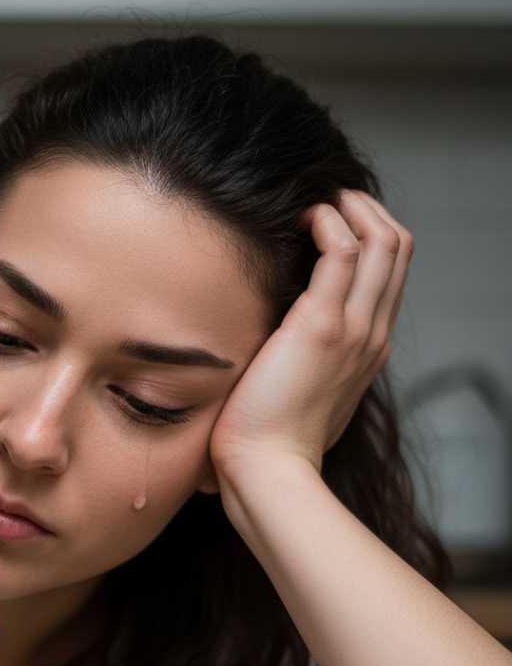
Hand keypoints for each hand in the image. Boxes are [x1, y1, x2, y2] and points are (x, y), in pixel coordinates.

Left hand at [208, 189, 412, 478]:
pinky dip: (329, 222)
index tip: (336, 220)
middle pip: (398, 249)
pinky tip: (303, 218)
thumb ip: (303, 366)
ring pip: (383, 241)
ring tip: (320, 197)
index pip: (390, 277)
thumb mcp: (299, 397)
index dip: (371, 237)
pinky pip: (343, 251)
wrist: (266, 470)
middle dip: (369, 210)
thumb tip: (276, 352)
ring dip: (353, 207)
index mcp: (368, 351)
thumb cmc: (269, 442)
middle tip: (331, 195)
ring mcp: (355, 329)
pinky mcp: (323, 325)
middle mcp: (373, 335)